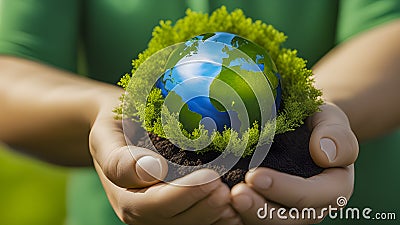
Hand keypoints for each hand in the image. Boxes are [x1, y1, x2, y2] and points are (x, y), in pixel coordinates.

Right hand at [88, 90, 241, 224]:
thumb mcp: (106, 136)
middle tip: (228, 188)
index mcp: (125, 196)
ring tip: (237, 197)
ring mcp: (159, 214)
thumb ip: (121, 159)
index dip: (184, 194)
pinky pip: (197, 220)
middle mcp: (141, 212)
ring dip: (215, 216)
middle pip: (176, 221)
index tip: (211, 177)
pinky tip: (235, 203)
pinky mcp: (175, 210)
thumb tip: (153, 170)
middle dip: (205, 208)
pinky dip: (218, 216)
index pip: (155, 205)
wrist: (120, 127)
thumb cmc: (116, 126)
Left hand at [231, 103, 358, 223]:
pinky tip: (220, 200)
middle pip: (288, 219)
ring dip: (248, 215)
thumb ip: (335, 134)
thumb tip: (324, 154)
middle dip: (260, 210)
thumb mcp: (332, 119)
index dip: (283, 189)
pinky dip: (239, 213)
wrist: (304, 128)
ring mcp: (290, 210)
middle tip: (235, 194)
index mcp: (334, 188)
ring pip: (270, 223)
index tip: (255, 176)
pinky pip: (256, 217)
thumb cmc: (318, 123)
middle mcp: (313, 207)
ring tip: (225, 199)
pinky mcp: (271, 206)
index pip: (310, 196)